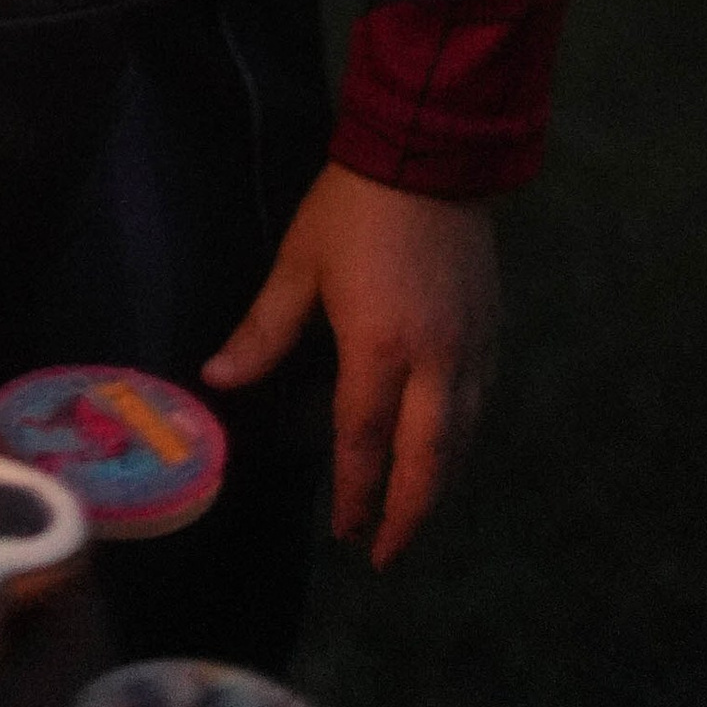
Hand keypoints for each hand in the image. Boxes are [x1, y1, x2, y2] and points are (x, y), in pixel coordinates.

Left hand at [202, 161, 499, 565]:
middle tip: (387, 553)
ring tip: (414, 517)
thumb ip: (263, 330)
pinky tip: (447, 454)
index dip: (355, 492)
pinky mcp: (491, 331)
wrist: (427, 154)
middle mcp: (434, 362)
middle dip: (408, 515)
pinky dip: (463, 444)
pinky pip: (480, 407)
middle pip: (427, 462)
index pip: (365, 441)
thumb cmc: (352, 208)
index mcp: (379, 347)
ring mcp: (470, 349)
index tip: (345, 532)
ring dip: (438, 486)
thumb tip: (215, 378)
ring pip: (462, 441)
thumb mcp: (298, 264)